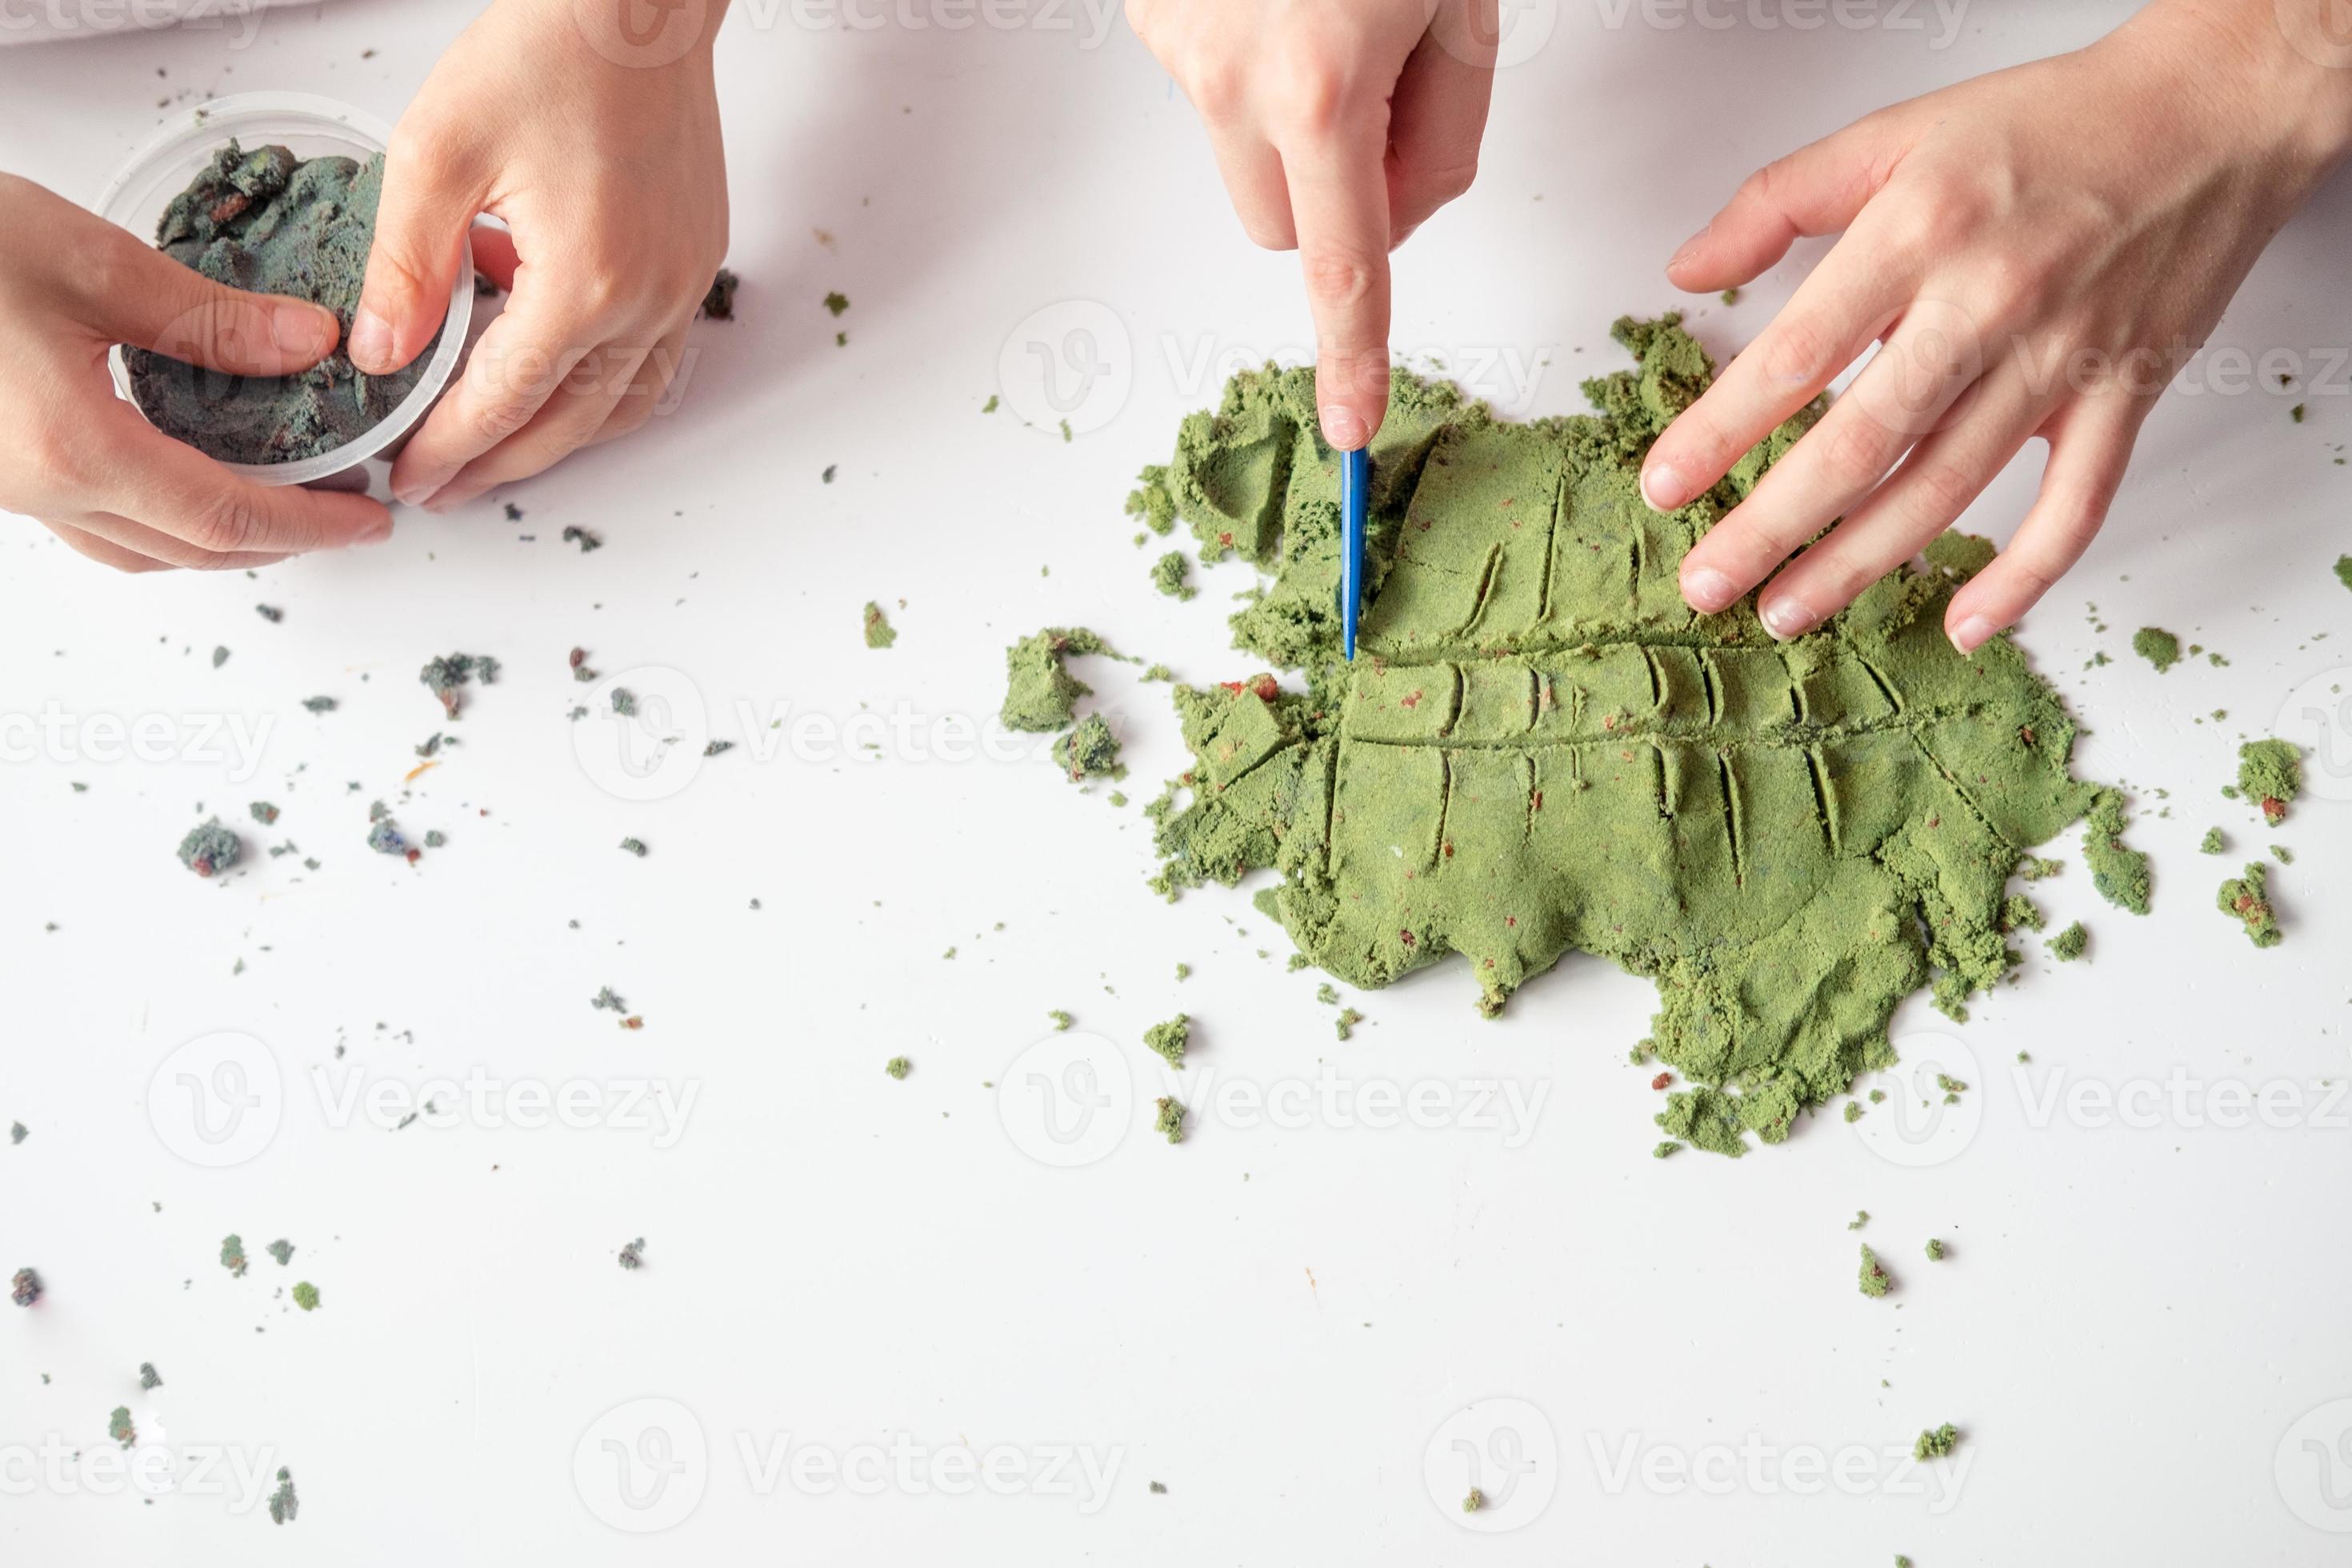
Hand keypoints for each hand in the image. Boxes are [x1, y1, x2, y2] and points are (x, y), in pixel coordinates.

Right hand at [0, 175, 391, 572]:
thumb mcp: (88, 262)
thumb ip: (208, 318)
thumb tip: (309, 345)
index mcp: (75, 453)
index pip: (228, 519)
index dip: (312, 525)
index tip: (369, 518)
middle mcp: (37, 491)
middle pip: (189, 550)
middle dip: (278, 538)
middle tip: (344, 508)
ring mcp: (6, 489)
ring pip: (135, 549)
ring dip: (216, 536)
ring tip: (281, 496)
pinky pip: (90, 520)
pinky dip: (156, 514)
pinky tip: (184, 473)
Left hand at [352, 0, 729, 509]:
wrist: (634, 2)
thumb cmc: (551, 51)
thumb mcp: (436, 151)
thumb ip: (404, 265)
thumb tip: (380, 353)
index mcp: (585, 282)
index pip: (504, 399)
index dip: (449, 448)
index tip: (410, 477)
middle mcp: (647, 298)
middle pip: (570, 422)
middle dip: (500, 464)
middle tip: (444, 488)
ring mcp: (681, 284)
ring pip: (622, 403)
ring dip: (558, 438)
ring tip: (498, 451)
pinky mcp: (692, 261)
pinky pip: (653, 358)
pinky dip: (601, 387)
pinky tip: (553, 372)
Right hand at [1132, 0, 1498, 448]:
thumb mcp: (1461, 17)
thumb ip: (1442, 145)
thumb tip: (1393, 217)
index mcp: (1322, 91)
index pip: (1344, 268)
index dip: (1352, 355)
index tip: (1351, 422)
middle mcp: (1234, 81)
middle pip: (1282, 230)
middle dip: (1330, 203)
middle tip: (1383, 97)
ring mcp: (1181, 50)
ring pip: (1244, 159)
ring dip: (1287, 125)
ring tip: (1324, 19)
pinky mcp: (1152, 22)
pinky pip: (1215, 88)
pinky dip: (1254, 61)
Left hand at [1644, 0, 2351, 651]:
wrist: (2210, 113)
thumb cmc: (2047, 126)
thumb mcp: (1893, 135)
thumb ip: (1777, 200)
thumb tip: (1689, 271)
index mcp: (1919, 235)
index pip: (1796, 354)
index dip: (1721, 430)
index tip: (1664, 487)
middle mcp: (1987, 304)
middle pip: (1861, 443)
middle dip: (1771, 526)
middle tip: (1705, 583)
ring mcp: (2061, 358)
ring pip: (1945, 489)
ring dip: (1858, 565)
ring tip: (1784, 611)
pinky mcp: (2123, 395)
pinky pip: (2074, 507)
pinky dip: (2022, 576)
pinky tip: (1964, 624)